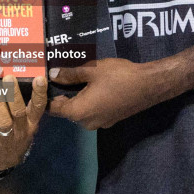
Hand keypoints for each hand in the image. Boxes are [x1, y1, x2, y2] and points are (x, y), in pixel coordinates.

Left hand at [0, 76, 46, 171]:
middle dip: (14, 95)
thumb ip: (22, 106)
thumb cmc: (12, 136)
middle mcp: (21, 131)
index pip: (38, 107)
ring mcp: (5, 140)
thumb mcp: (23, 124)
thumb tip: (17, 78)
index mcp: (30, 123)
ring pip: (4, 122)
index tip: (39, 78)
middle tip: (9, 78)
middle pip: (19, 113)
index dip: (40, 93)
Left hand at [47, 59, 163, 129]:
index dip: (47, 96)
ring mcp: (99, 123)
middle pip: (66, 110)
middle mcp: (86, 122)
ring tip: (76, 78)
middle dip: (62, 95)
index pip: (53, 109)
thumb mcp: (91, 70)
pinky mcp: (110, 120)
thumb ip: (69, 74)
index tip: (45, 84)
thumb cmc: (118, 76)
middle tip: (60, 76)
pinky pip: (92, 112)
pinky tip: (93, 86)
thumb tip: (52, 75)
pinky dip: (88, 101)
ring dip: (76, 97)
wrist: (149, 86)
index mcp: (78, 112)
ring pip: (80, 111)